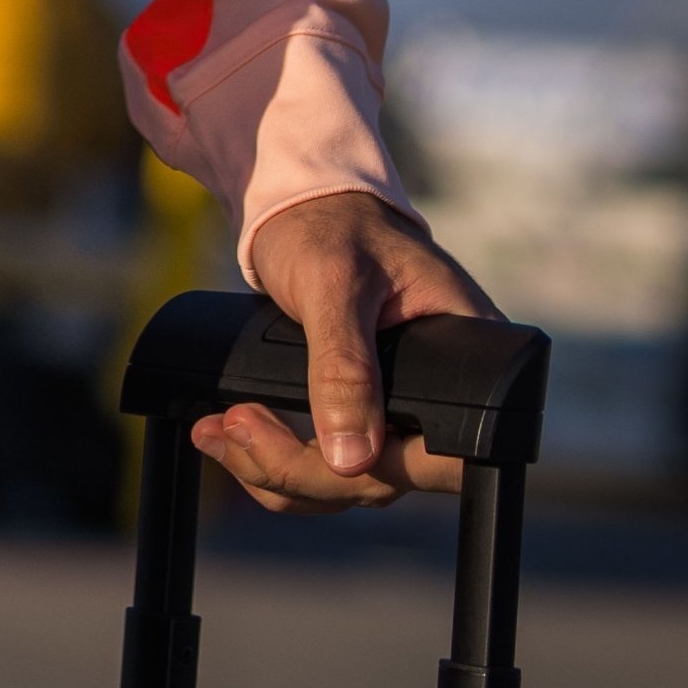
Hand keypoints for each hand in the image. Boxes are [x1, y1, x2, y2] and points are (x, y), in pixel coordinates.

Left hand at [196, 190, 497, 516]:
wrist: (302, 206)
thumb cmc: (331, 225)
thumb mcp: (333, 283)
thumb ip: (343, 365)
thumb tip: (351, 459)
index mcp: (469, 356)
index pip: (439, 454)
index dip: (376, 469)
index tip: (312, 457)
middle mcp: (445, 397)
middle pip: (385, 476)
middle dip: (299, 469)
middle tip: (232, 428)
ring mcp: (402, 411)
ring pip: (349, 481)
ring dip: (277, 472)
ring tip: (217, 433)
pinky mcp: (363, 415)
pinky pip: (328, 465)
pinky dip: (277, 461)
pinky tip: (233, 440)